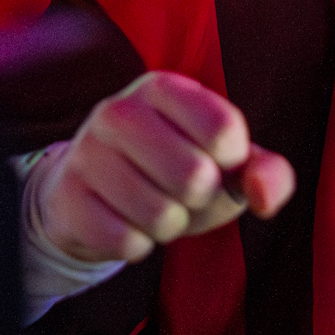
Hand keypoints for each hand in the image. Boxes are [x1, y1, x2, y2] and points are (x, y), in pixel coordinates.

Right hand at [30, 70, 295, 262]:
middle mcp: (119, 110)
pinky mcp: (66, 197)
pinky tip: (124, 223)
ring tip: (153, 207)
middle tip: (180, 192)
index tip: (215, 160)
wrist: (95, 199)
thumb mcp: (227, 167)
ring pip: (161, 215)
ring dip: (169, 226)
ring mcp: (86, 152)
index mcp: (164, 88)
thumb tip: (261, 195)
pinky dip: (138, 245)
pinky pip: (127, 241)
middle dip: (198, 199)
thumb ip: (268, 174)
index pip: (224, 130)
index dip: (230, 163)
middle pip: (195, 176)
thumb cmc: (175, 174)